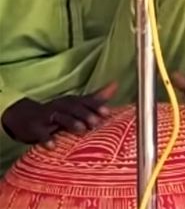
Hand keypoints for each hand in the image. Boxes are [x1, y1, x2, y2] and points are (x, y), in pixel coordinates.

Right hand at [0, 82, 116, 147]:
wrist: (24, 117)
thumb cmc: (56, 113)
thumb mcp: (75, 105)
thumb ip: (95, 98)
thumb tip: (115, 84)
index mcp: (71, 102)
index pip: (85, 102)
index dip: (96, 106)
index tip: (107, 113)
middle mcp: (60, 106)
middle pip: (74, 108)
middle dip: (86, 114)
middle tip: (97, 123)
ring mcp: (46, 116)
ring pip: (59, 117)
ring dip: (71, 123)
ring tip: (81, 130)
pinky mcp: (34, 127)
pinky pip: (40, 133)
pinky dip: (46, 139)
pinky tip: (52, 146)